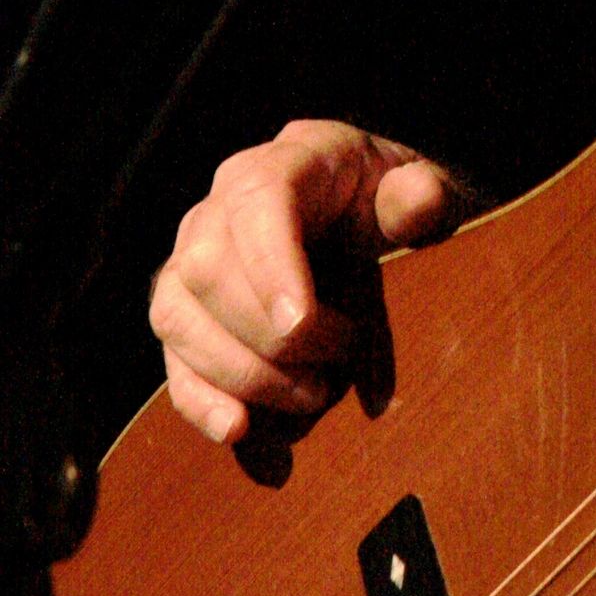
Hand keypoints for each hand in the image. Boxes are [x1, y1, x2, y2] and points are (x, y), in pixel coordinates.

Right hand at [150, 119, 462, 446]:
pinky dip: (200, 402)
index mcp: (286, 162)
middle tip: (331, 372)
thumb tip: (417, 203)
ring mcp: (191, 258)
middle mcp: (222, 205)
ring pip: (178, 318)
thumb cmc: (389, 200)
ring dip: (241, 376)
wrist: (361, 214)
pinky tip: (240, 433)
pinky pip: (172, 359)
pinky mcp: (185, 312)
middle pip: (206, 270)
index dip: (269, 266)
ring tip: (312, 399)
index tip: (300, 327)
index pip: (257, 201)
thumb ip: (423, 197)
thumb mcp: (420, 190)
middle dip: (266, 339)